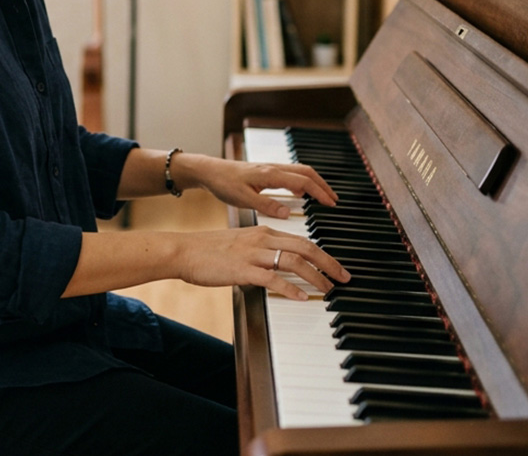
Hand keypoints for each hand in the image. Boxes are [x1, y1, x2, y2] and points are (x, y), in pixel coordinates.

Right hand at [176, 226, 350, 300]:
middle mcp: (261, 239)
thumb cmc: (207, 250)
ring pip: (294, 260)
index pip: (302, 239)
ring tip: (327, 289)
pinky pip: (272, 278)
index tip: (336, 267)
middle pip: (305, 246)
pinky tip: (301, 297)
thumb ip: (260, 252)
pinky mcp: (242, 269)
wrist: (183, 250)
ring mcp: (252, 253)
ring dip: (316, 276)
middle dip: (329, 263)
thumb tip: (277, 267)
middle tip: (344, 277)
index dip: (323, 254)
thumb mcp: (240, 245)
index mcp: (263, 231)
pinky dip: (290, 288)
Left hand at [182, 154, 338, 219]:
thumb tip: (289, 212)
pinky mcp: (266, 171)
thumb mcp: (243, 199)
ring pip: (300, 171)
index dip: (319, 192)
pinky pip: (291, 173)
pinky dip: (303, 181)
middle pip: (306, 173)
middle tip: (335, 200)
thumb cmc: (223, 184)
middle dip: (323, 185)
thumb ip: (266, 206)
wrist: (209, 171)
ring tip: (324, 196)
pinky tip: (302, 193)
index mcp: (270, 175)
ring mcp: (270, 168)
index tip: (332, 204)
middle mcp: (273, 168)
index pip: (303, 181)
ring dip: (315, 182)